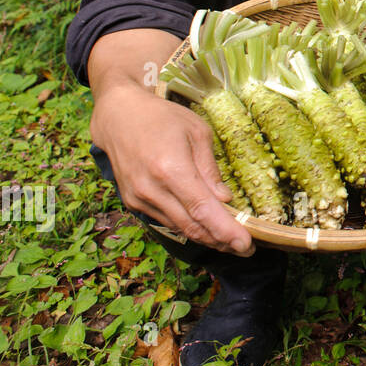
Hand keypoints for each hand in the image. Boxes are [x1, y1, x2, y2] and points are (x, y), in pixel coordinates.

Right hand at [91, 85, 253, 256]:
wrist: (119, 117)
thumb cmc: (163, 118)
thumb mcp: (197, 133)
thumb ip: (211, 170)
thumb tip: (225, 200)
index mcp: (171, 169)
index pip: (203, 210)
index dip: (226, 231)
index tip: (246, 244)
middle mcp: (152, 189)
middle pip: (192, 226)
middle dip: (221, 242)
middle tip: (247, 248)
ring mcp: (139, 199)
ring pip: (179, 228)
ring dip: (206, 238)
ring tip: (231, 241)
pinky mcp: (133, 203)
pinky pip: (166, 221)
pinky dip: (188, 227)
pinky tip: (206, 228)